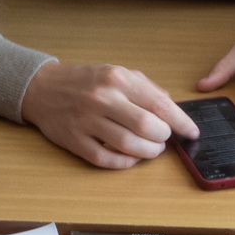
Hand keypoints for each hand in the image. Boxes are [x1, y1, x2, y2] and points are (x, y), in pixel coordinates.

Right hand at [20, 61, 199, 168]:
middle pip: (147, 126)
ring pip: (129, 145)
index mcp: (117, 78)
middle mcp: (102, 98)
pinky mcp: (74, 141)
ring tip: (151, 149)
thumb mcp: (116, 72)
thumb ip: (146, 88)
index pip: (159, 103)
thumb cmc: (85, 81)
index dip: (181, 122)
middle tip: (164, 138)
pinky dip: (125, 162)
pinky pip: (106, 159)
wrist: (42, 88)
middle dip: (163, 137)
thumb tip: (173, 109)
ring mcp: (86, 121)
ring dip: (148, 152)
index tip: (192, 132)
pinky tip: (131, 157)